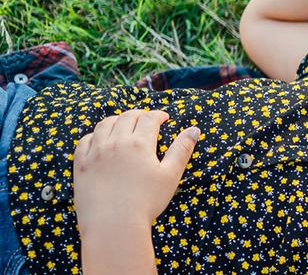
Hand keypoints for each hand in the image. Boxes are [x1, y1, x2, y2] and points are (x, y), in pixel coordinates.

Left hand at [73, 110, 200, 235]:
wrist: (113, 224)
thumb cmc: (146, 202)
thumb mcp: (170, 175)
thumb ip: (182, 150)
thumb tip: (194, 129)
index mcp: (139, 144)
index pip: (149, 119)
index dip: (158, 115)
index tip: (164, 118)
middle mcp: (115, 142)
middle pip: (126, 117)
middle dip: (139, 114)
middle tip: (146, 119)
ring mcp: (95, 152)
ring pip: (104, 125)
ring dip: (116, 120)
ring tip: (124, 124)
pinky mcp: (81, 164)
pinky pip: (85, 141)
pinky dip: (95, 135)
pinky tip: (100, 140)